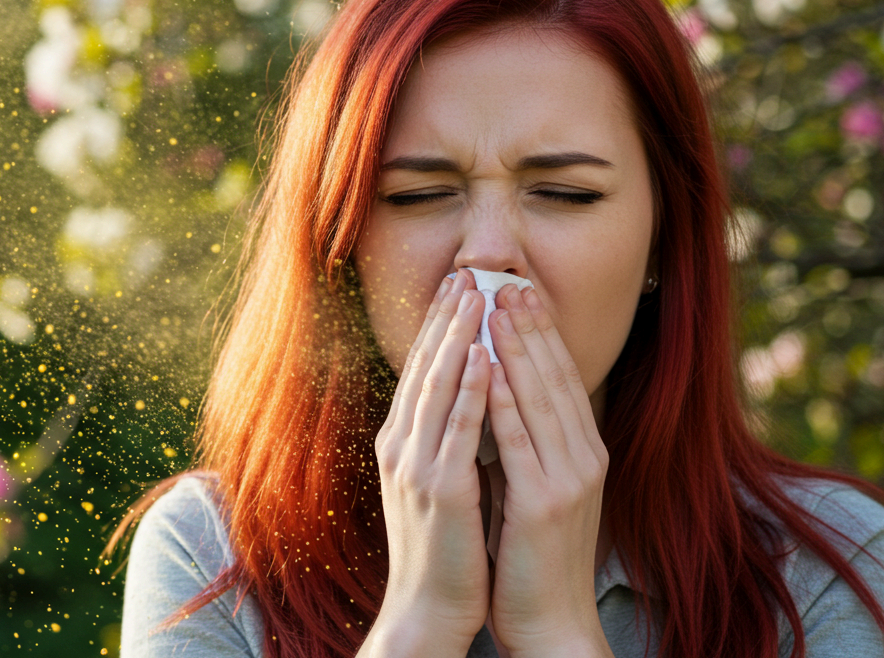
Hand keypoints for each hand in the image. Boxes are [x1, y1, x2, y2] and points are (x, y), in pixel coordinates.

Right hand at [371, 270, 491, 649]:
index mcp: (399, 443)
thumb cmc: (443, 551)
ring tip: (476, 297)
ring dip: (457, 337)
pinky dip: (469, 387)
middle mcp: (399, 446)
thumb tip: (468, 399)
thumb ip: (444, 441)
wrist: (428, 609)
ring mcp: (415, 466)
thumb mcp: (436, 485)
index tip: (456, 287)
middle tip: (466, 273)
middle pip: (423, 367)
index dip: (438, 326)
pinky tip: (483, 355)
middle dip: (446, 317)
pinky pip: (456, 427)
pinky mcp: (439, 488)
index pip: (420, 371)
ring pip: (437, 386)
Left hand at [484, 284, 612, 656]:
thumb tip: (497, 393)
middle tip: (510, 281)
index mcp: (582, 453)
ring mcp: (569, 481)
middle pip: (556, 378)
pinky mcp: (545, 505)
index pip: (561, 379)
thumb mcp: (533, 487)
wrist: (548, 621)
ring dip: (518, 350)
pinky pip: (521, 443)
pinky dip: (505, 404)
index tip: (519, 291)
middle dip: (531, 326)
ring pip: (540, 400)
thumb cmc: (530, 555)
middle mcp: (584, 459)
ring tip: (498, 308)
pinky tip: (489, 372)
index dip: (541, 332)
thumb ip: (524, 444)